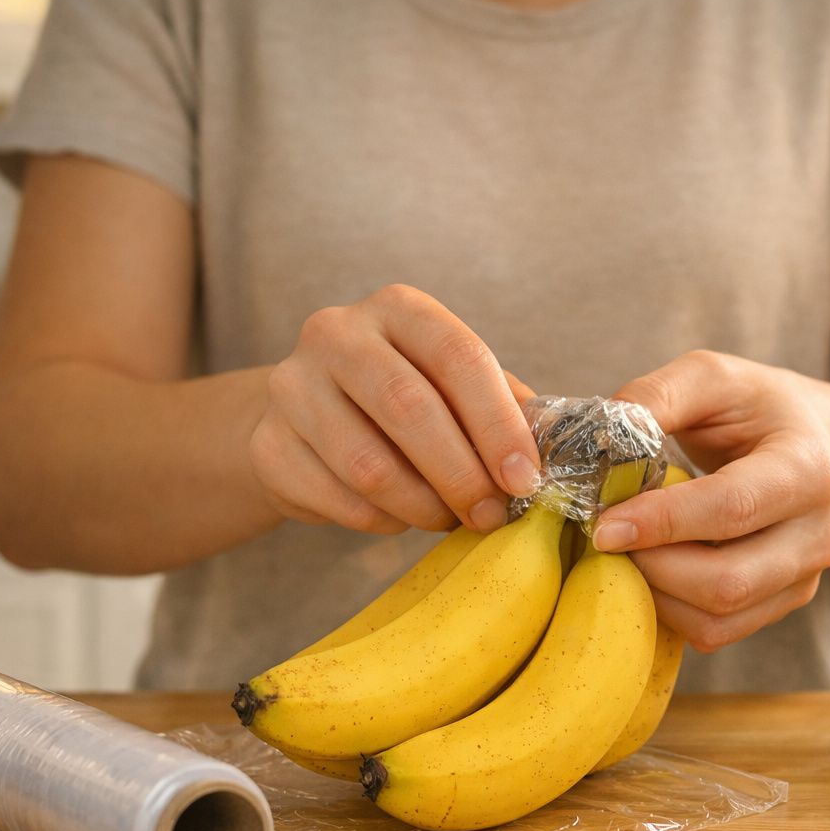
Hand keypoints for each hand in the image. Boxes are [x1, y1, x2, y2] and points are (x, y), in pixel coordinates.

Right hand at [249, 284, 540, 533]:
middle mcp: (337, 332)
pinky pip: (336, 499)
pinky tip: (399, 518)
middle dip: (461, 474)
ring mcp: (291, 385)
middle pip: (409, 407)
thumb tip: (562, 446)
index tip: (525, 479)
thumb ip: (509, 409)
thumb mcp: (460, 389)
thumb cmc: (407, 401)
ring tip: (448, 519)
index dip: (498, 424)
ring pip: (368, 464)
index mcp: (400, 308)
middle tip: (490, 516)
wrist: (310, 420)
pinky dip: (381, 522)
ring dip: (423, 506)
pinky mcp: (267, 444)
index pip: (459, 357)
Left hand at [595, 351, 829, 651]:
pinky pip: (715, 633)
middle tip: (604, 539)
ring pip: (717, 619)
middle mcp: (818, 534)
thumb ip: (656, 397)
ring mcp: (804, 578)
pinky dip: (668, 611)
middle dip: (651, 567)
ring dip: (654, 594)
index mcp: (807, 467)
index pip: (731, 509)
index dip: (662, 522)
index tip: (602, 524)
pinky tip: (651, 570)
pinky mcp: (781, 605)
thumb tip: (601, 437)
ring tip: (625, 552)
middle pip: (725, 583)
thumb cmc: (754, 408)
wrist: (817, 446)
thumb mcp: (711, 378)